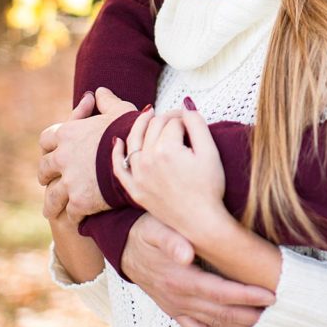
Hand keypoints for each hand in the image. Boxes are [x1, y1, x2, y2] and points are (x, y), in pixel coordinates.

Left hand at [38, 87, 138, 221]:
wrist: (142, 157)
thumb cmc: (132, 129)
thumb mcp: (120, 110)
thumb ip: (106, 101)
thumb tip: (97, 91)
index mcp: (68, 133)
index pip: (46, 139)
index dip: (49, 146)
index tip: (53, 152)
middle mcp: (63, 157)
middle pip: (44, 169)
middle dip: (46, 176)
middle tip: (49, 181)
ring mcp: (69, 181)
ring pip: (51, 197)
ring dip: (51, 203)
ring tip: (52, 210)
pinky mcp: (79, 201)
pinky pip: (69, 213)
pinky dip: (72, 216)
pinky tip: (76, 220)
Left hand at [112, 107, 225, 234]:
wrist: (201, 223)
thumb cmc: (210, 188)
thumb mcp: (210, 151)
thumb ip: (197, 123)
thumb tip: (186, 104)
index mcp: (166, 149)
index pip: (173, 122)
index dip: (185, 117)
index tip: (193, 119)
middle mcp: (147, 160)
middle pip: (154, 127)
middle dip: (166, 118)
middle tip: (179, 119)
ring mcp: (138, 176)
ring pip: (133, 141)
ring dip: (140, 124)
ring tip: (148, 114)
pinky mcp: (135, 190)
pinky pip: (119, 168)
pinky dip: (116, 153)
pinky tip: (117, 141)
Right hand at [122, 213, 273, 326]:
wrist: (125, 246)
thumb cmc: (147, 231)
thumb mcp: (155, 227)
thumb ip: (170, 239)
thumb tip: (186, 253)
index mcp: (179, 278)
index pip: (220, 292)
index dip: (246, 295)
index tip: (269, 295)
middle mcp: (179, 298)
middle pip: (221, 312)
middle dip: (251, 313)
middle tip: (278, 310)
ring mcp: (176, 307)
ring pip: (213, 324)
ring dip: (240, 326)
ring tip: (267, 323)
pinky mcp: (174, 311)